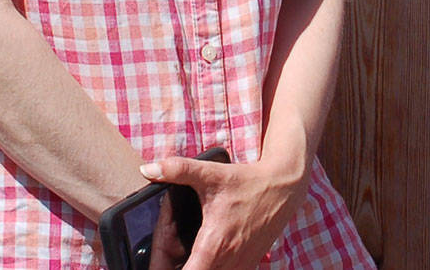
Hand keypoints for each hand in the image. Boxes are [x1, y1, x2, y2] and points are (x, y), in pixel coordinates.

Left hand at [138, 153, 302, 269]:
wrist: (282, 187)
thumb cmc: (246, 182)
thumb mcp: (210, 174)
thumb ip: (177, 170)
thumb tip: (147, 169)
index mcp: (213, 245)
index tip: (162, 267)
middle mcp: (228, 262)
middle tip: (171, 262)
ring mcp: (241, 266)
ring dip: (199, 269)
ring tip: (189, 260)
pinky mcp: (250, 265)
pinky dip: (214, 269)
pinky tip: (207, 259)